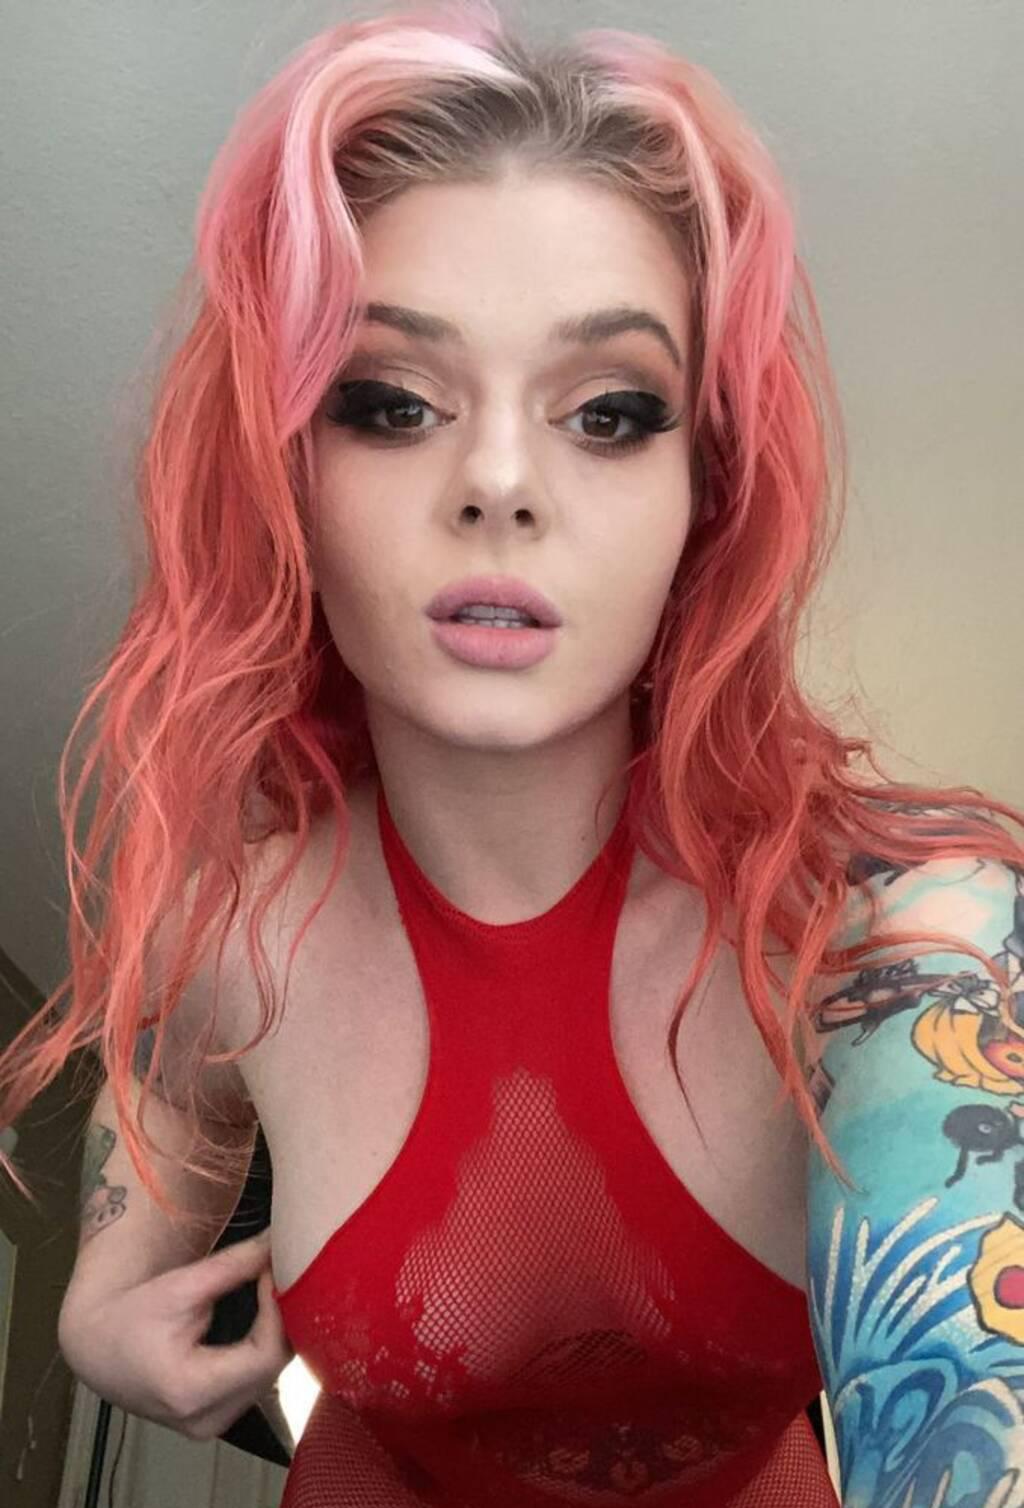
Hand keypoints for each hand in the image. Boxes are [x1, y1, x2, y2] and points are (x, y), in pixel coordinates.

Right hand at [58, 1230, 294, 1441]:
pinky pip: (255, 1383)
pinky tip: (260, 1318)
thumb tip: (278, 1240)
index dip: (278, 1312)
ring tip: (268, 1292)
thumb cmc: (133, 1314)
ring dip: (275, 1334)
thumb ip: (234, 1266)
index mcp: (191, 1391)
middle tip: (275, 1276)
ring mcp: (211, 1426)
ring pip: (268, 1377)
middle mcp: (205, 1420)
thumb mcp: (181, 1286)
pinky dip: (262, 1349)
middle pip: (271, 1369)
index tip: (273, 1272)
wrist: (96, 1348)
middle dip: (280, 1319)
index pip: (264, 1356)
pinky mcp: (213, 1420)